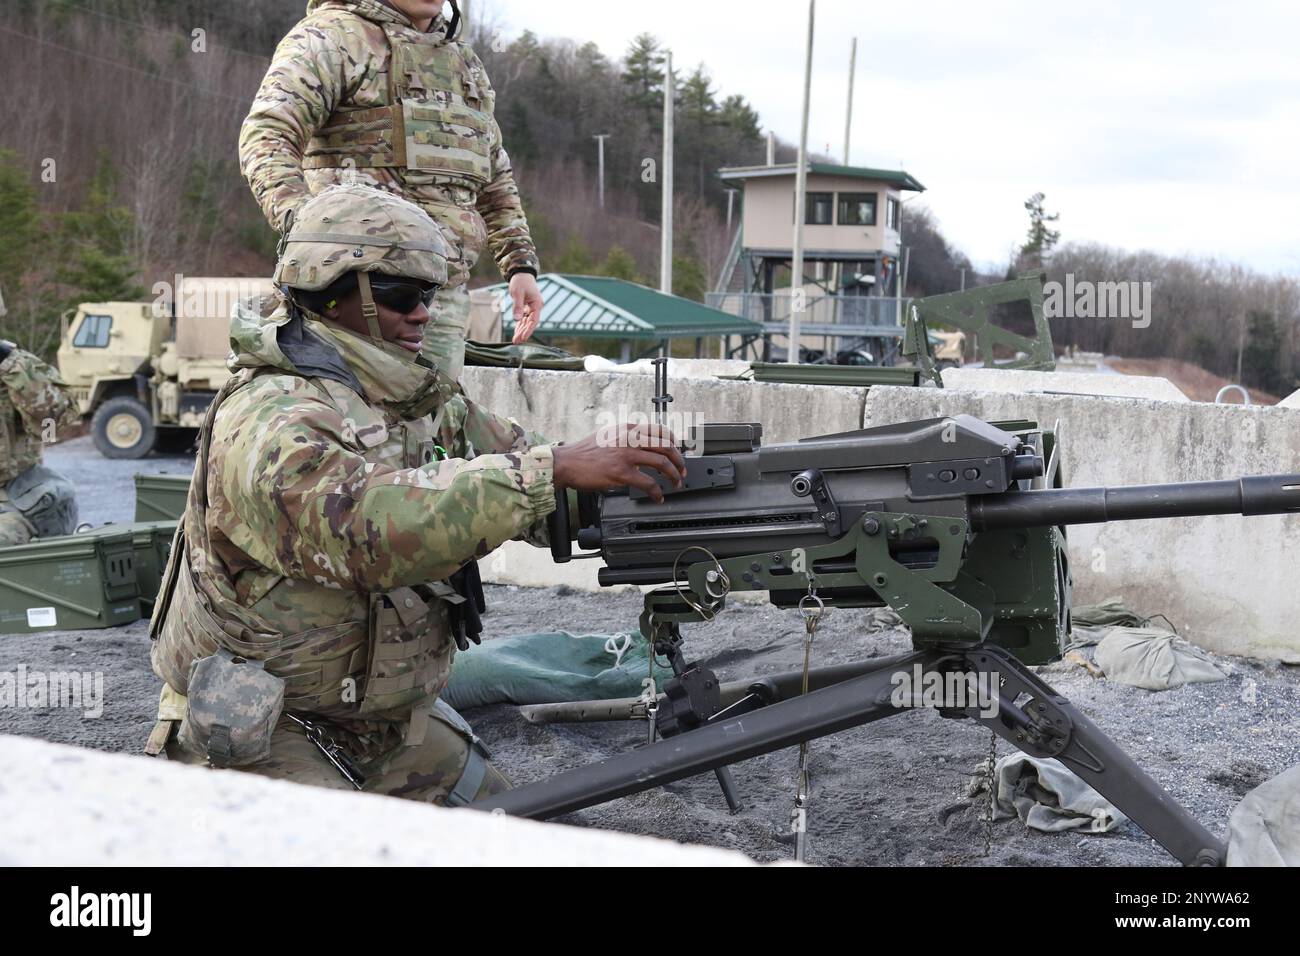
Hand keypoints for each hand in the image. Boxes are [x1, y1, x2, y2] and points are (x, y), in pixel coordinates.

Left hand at [508, 272, 543, 342]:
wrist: (521, 274)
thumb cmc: (520, 282)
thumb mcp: (517, 293)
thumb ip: (517, 307)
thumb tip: (516, 319)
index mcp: (537, 304)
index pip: (534, 320)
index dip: (528, 330)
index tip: (523, 338)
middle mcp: (536, 308)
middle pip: (530, 323)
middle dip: (523, 333)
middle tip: (516, 342)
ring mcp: (532, 308)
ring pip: (526, 322)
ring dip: (521, 331)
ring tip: (515, 340)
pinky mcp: (526, 308)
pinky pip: (523, 319)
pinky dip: (520, 326)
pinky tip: (516, 333)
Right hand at [552, 423, 686, 503]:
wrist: (566, 462)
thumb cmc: (583, 452)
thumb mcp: (608, 435)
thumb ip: (626, 438)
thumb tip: (642, 447)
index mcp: (627, 428)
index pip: (660, 430)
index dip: (674, 442)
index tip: (678, 452)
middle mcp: (630, 438)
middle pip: (666, 446)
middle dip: (679, 460)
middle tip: (682, 470)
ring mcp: (626, 455)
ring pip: (662, 463)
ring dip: (673, 476)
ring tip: (675, 484)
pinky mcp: (622, 473)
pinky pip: (649, 483)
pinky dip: (657, 492)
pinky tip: (657, 497)